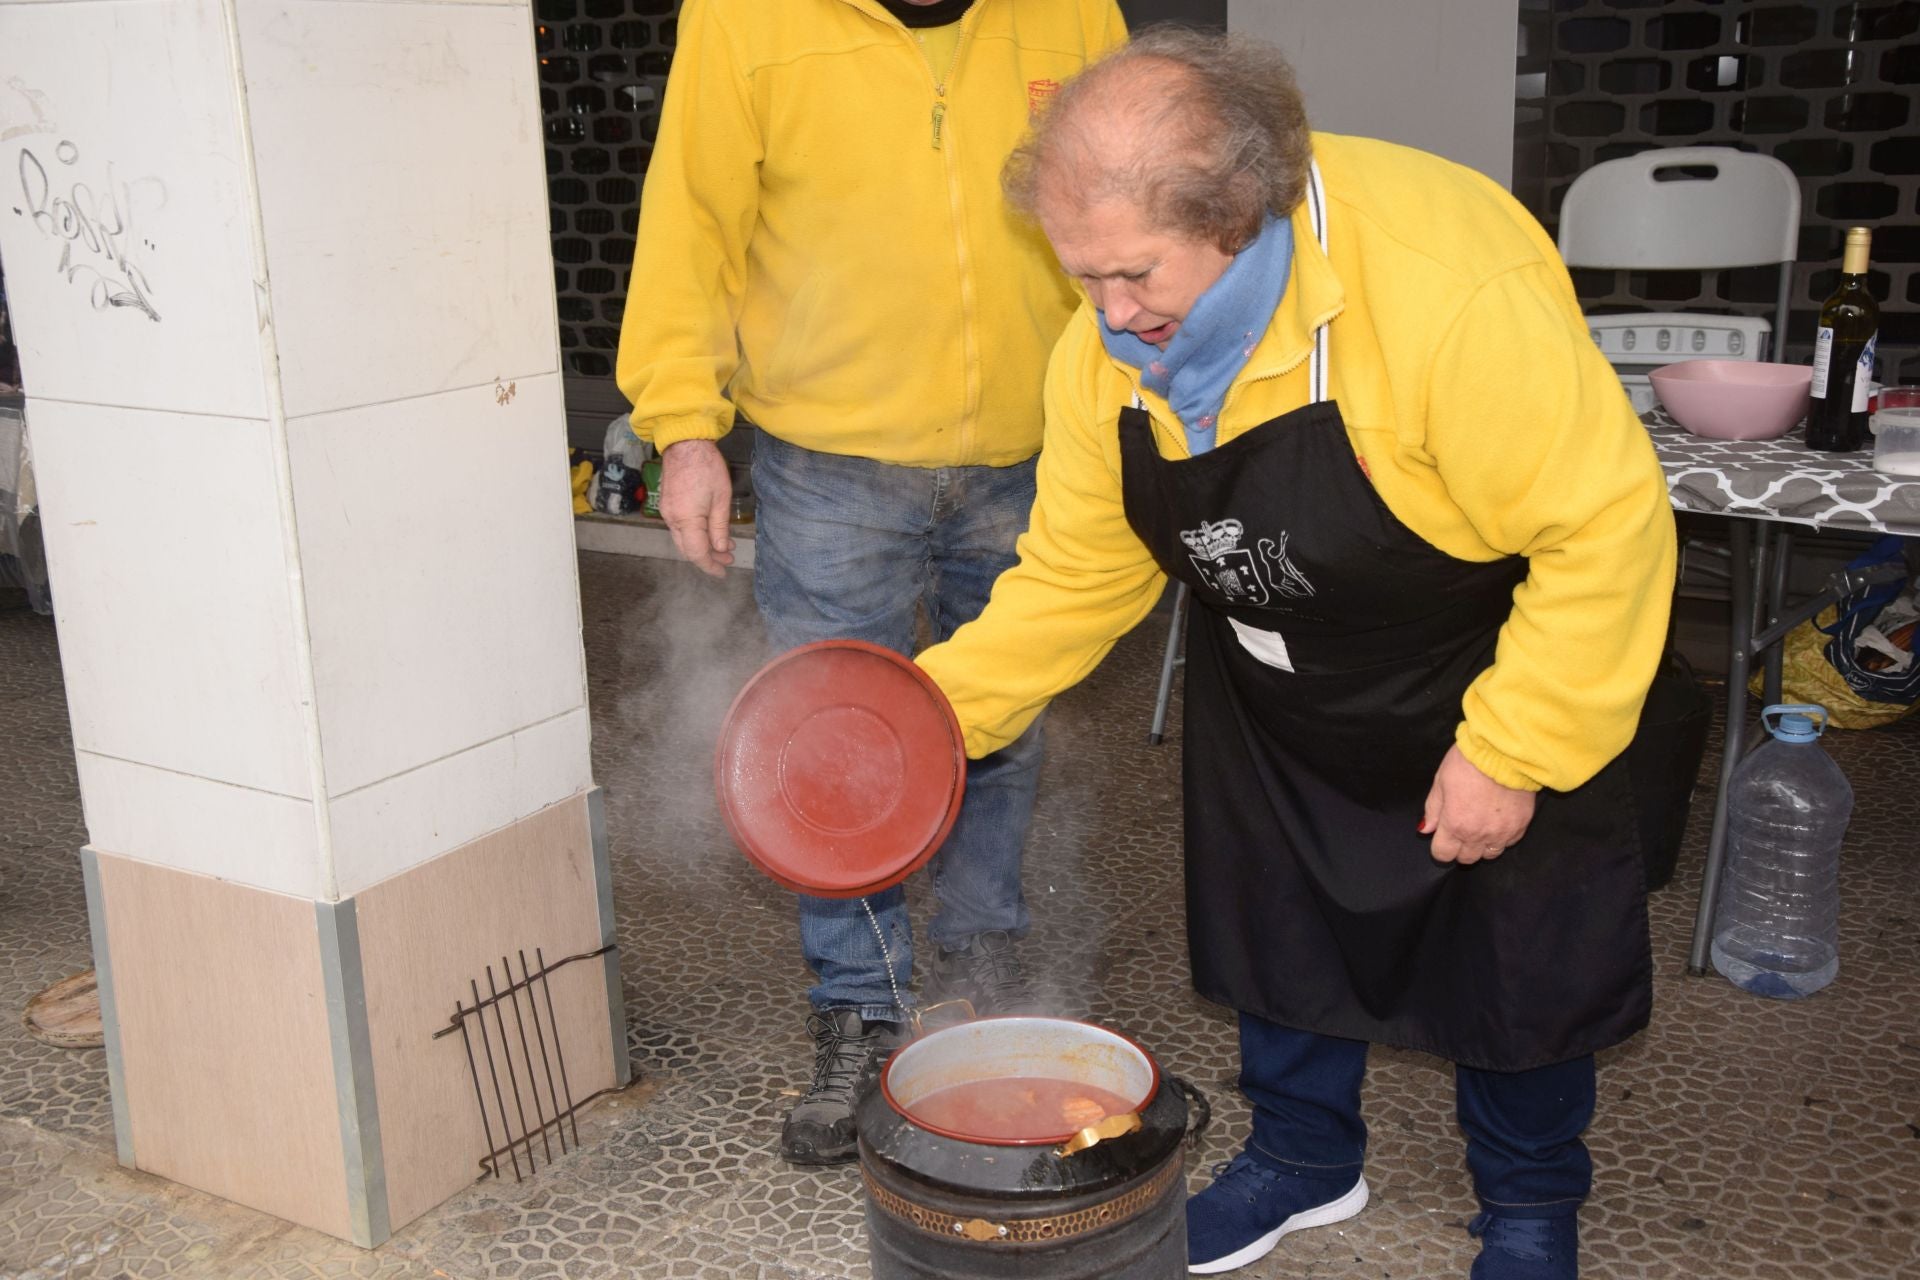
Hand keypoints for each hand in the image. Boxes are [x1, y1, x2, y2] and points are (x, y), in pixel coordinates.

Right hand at [658, 439, 735, 576]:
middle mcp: (672, 519)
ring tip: (723, 545)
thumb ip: (720, 527)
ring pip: (683, 539)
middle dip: (708, 557)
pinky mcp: (667, 505)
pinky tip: (709, 531)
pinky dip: (694, 534)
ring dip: (702, 545)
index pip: (697, 553)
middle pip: (688, 549)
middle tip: (727, 558)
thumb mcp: (721, 499)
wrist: (685, 444)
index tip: (723, 572)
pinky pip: (679, 528)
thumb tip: (721, 549)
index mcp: (686, 519)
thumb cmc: (706, 467)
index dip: (710, 565)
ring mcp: (667, 512)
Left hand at [1419, 744, 1536, 864]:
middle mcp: (1478, 834)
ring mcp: (1502, 832)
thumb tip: (1426, 829)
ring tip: (1480, 827)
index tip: (1442, 837)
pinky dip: (1501, 837)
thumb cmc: (1468, 762)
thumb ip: (1433, 809)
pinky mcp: (1521, 825)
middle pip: (1467, 858)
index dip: (1440, 848)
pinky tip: (1497, 821)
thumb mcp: (1441, 781)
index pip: (1443, 854)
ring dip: (1481, 846)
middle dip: (1460, 848)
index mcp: (1455, 824)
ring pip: (1489, 854)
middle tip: (1461, 829)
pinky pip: (1509, 843)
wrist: (1504, 751)